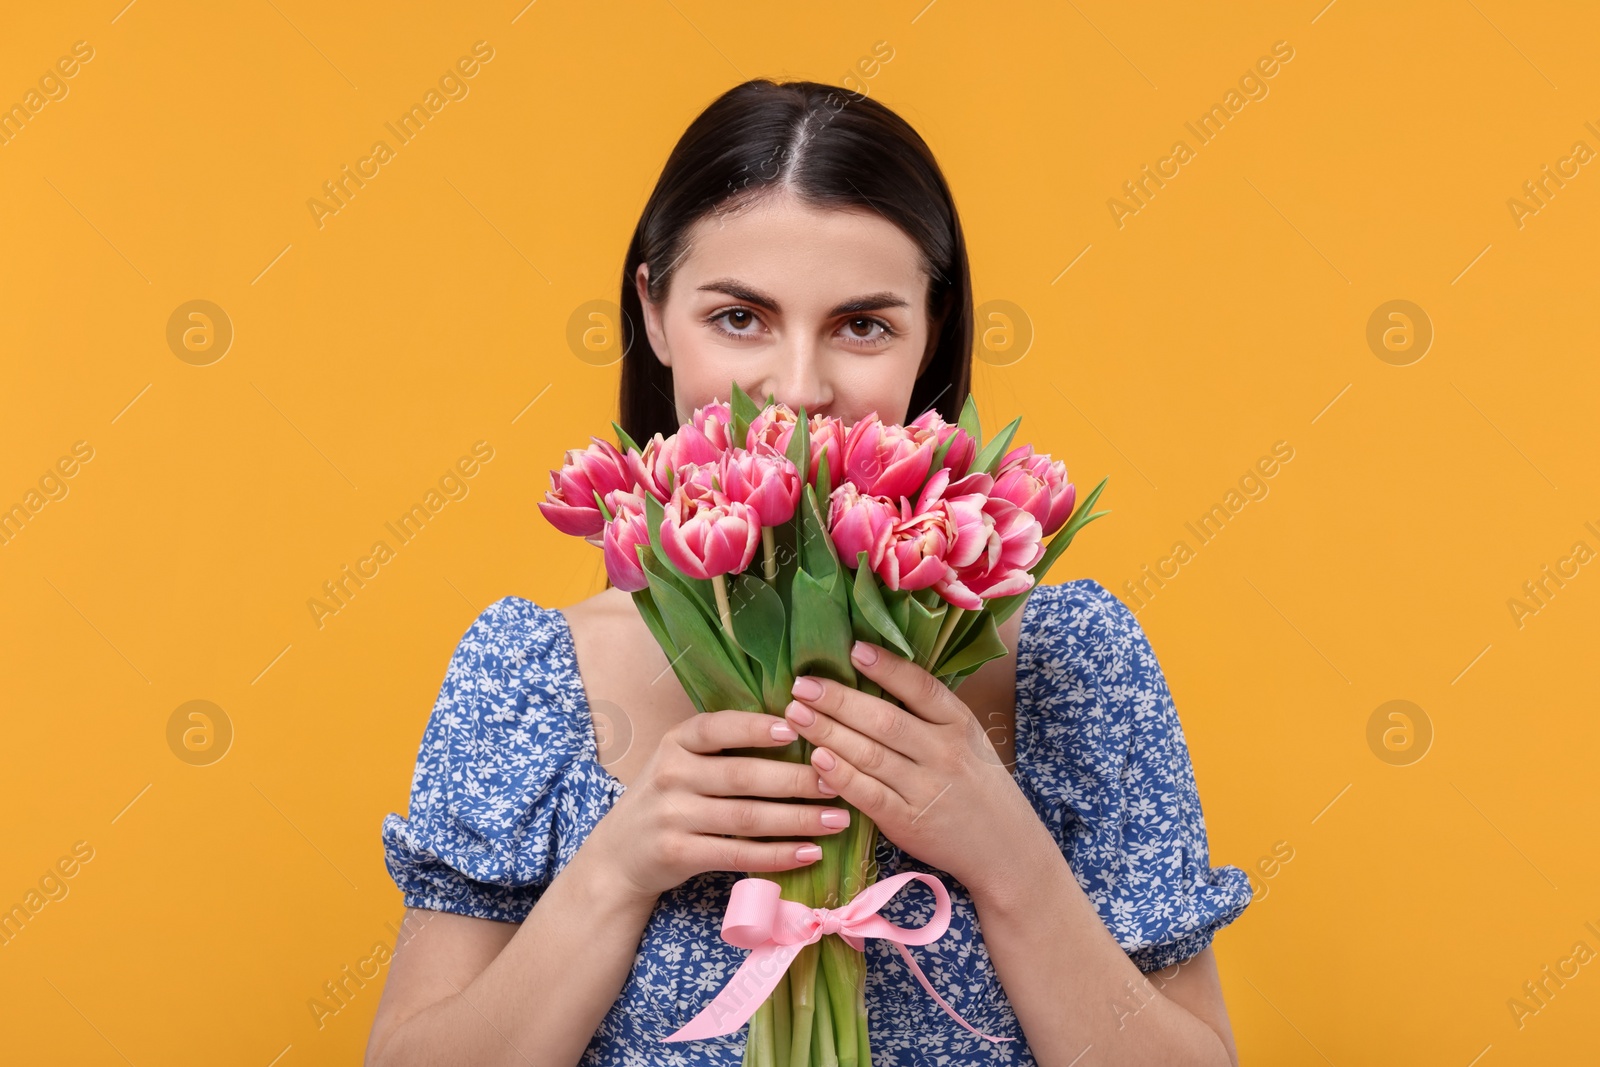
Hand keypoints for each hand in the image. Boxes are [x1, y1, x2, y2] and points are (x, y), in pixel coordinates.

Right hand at [590, 709, 850, 903]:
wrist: (620, 854)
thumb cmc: (669, 797)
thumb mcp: (682, 760)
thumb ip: (724, 747)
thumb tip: (798, 726)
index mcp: (676, 742)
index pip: (717, 728)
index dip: (756, 728)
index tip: (797, 728)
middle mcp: (671, 774)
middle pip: (743, 776)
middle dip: (797, 780)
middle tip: (839, 782)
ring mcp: (673, 816)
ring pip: (747, 818)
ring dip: (798, 819)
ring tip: (838, 819)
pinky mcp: (679, 854)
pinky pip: (738, 855)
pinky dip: (777, 855)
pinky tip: (810, 852)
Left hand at [782, 639, 1042, 895]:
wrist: (1005, 848)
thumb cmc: (977, 785)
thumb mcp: (968, 739)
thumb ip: (929, 713)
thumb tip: (875, 675)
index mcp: (959, 723)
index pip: (920, 687)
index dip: (886, 667)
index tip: (853, 649)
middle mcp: (944, 753)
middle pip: (884, 720)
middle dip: (838, 700)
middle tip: (802, 684)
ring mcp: (926, 789)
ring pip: (869, 754)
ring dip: (827, 732)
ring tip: (795, 714)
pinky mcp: (908, 822)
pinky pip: (868, 795)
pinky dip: (840, 776)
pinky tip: (817, 759)